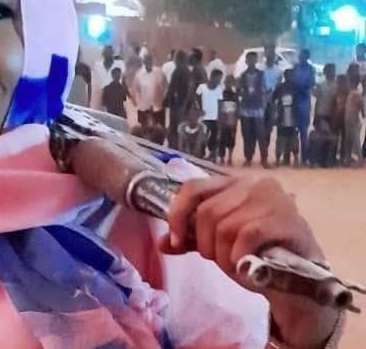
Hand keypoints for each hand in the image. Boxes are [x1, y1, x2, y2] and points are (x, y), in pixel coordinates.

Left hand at [163, 176, 338, 348]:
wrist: (299, 280)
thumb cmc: (256, 254)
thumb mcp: (217, 244)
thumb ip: (191, 240)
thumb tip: (162, 243)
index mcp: (233, 182)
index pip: (193, 187)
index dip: (177, 214)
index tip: (175, 242)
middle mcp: (253, 182)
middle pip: (207, 212)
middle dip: (205, 244)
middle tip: (219, 259)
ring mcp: (272, 198)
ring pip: (225, 227)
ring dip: (223, 255)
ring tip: (236, 264)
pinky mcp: (287, 218)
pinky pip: (247, 236)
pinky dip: (239, 256)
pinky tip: (246, 266)